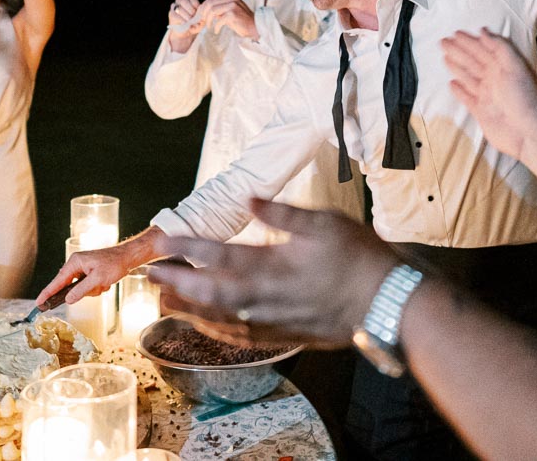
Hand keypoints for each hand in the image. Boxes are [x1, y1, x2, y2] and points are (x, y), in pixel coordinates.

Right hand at [35, 238, 146, 305]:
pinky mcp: (88, 272)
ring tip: (104, 283)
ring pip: (80, 288)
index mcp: (75, 262)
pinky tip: (105, 282)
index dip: (47, 293)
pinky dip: (96, 287)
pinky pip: (87, 286)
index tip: (39, 303)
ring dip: (92, 289)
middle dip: (84, 291)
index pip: (57, 281)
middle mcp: (76, 264)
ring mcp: (82, 268)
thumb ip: (81, 290)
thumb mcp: (97, 280)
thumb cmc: (114, 264)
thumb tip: (68, 299)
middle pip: (69, 286)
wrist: (127, 257)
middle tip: (97, 287)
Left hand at [149, 199, 398, 347]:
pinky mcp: (283, 333)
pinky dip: (215, 329)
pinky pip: (239, 336)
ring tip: (164, 299)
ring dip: (189, 308)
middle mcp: (266, 297)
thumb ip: (282, 214)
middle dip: (176, 282)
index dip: (188, 247)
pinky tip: (205, 324)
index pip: (220, 255)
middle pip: (209, 292)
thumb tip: (250, 200)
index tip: (162, 242)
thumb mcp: (324, 223)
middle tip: (148, 275)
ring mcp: (273, 319)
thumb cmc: (360, 259)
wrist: (388, 303)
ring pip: (220, 318)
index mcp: (274, 265)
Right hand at [167, 0, 202, 51]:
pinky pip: (175, 15)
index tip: (198, 10)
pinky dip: (182, 20)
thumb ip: (202, 17)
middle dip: (190, 9)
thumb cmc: (195, 23)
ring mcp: (175, 7)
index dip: (195, 3)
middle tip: (194, 16)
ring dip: (186, 15)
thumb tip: (201, 15)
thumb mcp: (201, 20)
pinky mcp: (171, 14)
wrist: (186, 32)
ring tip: (191, 21)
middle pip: (183, 0)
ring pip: (179, 8)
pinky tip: (186, 23)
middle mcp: (180, 0)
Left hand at [197, 0, 257, 39]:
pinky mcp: (233, 14)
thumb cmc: (241, 21)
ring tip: (208, 26)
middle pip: (210, 3)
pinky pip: (219, 20)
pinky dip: (216, 26)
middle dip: (204, 13)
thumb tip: (204, 11)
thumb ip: (219, 9)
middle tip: (202, 22)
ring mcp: (233, 5)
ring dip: (208, 20)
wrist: (255, 28)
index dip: (204, 7)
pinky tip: (216, 31)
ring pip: (212, 10)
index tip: (201, 16)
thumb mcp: (229, 12)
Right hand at [441, 28, 536, 159]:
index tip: (455, 33)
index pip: (482, 49)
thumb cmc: (524, 96)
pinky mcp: (480, 111)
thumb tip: (482, 31)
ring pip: (468, 77)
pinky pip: (466, 97)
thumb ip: (499, 47)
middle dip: (458, 50)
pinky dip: (459, 90)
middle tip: (443, 42)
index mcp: (503, 67)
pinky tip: (451, 83)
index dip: (469, 41)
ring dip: (457, 66)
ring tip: (445, 57)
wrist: (529, 132)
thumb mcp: (514, 66)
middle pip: (473, 61)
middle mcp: (494, 79)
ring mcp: (487, 95)